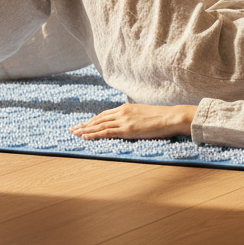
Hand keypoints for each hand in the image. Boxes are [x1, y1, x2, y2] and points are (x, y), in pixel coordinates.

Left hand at [71, 104, 196, 140]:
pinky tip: (85, 136)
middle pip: (98, 119)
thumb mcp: (144, 114)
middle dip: (84, 124)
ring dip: (85, 130)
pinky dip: (93, 134)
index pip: (104, 114)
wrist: (171, 117)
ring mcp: (124, 120)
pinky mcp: (127, 129)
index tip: (83, 124)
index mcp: (126, 108)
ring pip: (99, 125)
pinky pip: (106, 132)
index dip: (92, 120)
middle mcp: (122, 112)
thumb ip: (134, 117)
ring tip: (74, 133)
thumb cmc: (162, 117)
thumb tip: (130, 123)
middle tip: (72, 129)